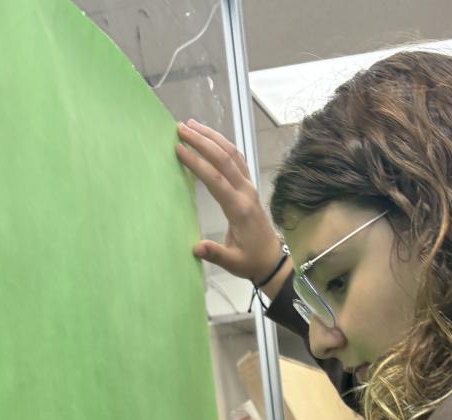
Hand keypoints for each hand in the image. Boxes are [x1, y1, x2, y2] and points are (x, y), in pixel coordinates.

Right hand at [174, 119, 283, 283]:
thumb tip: (196, 248)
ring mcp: (249, 187)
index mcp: (239, 209)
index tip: (179, 149)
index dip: (197, 163)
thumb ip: (215, 254)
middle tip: (181, 128)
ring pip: (232, 154)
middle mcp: (246, 192)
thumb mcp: (233, 263)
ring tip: (192, 125)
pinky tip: (210, 137)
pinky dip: (222, 144)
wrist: (272, 259)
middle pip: (224, 159)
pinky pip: (237, 159)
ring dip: (212, 137)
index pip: (216, 180)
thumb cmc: (251, 261)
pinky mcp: (249, 186)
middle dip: (202, 141)